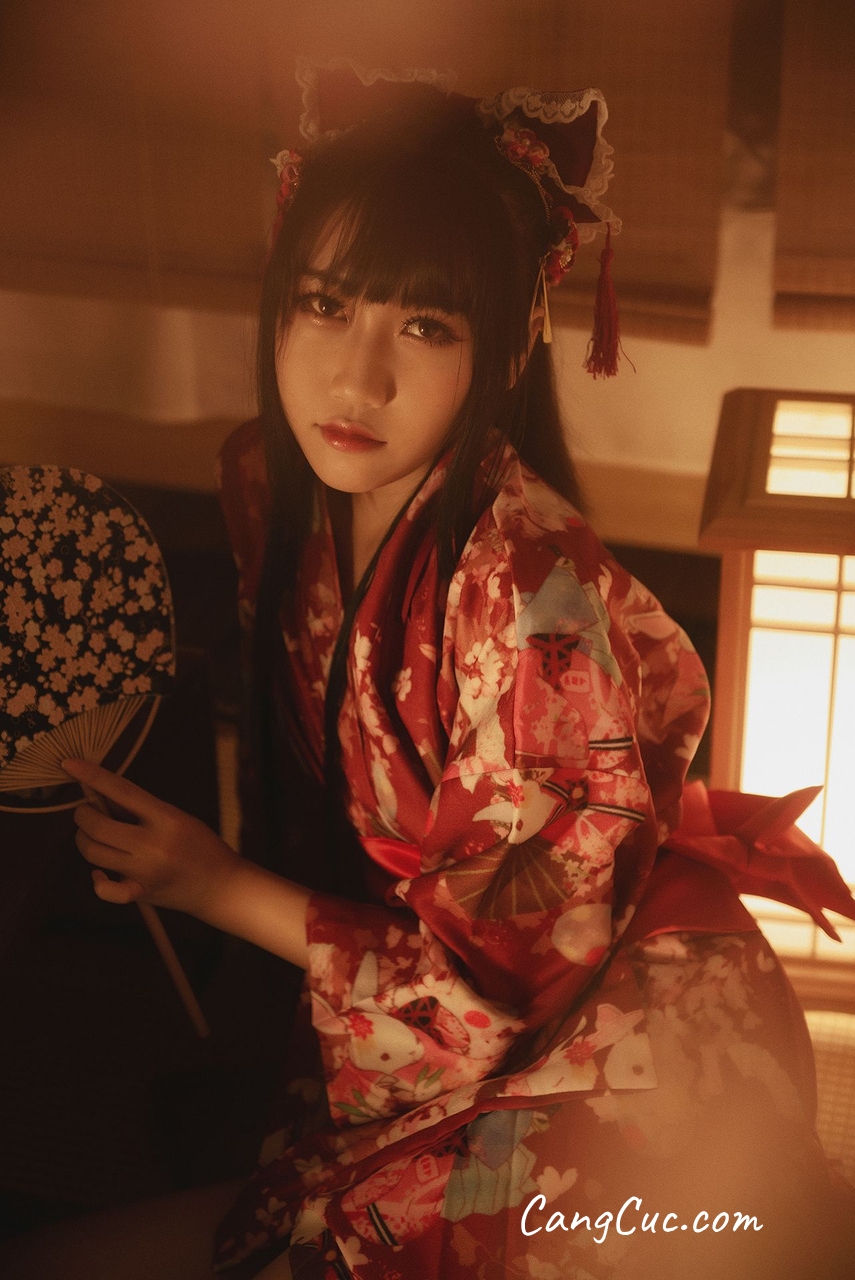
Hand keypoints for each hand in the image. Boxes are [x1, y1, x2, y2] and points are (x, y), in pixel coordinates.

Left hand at [63, 758, 240, 918]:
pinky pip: (106, 890)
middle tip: (86, 811)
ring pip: (94, 853)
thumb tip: (102, 796)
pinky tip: (100, 872)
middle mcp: (154, 845)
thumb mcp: (177, 817)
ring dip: (84, 839)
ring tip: (93, 835)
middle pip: (98, 826)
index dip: (92, 776)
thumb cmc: (201, 846)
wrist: (222, 885)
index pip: (121, 791)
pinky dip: (97, 880)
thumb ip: (141, 809)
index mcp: (166, 818)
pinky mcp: (141, 893)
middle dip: (83, 815)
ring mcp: (146, 872)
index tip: (70, 764)